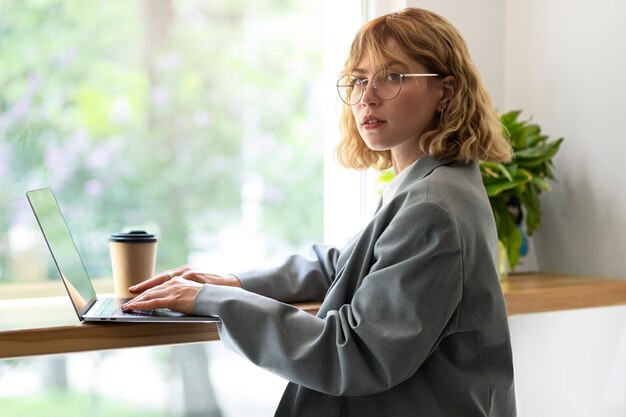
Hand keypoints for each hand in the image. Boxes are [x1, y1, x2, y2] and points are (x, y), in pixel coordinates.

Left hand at [122, 265, 240, 313]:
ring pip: (152, 293)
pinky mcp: (175, 297)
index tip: (138, 288)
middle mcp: (178, 277)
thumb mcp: (201, 285)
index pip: (163, 279)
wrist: (225, 291)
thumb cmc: (217, 290)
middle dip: (141, 293)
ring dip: (139, 300)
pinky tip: (135, 307)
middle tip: (129, 299)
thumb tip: (184, 297)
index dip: (149, 284)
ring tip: (128, 306)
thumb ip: (190, 288)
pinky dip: (143, 305)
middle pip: (155, 285)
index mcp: (184, 272)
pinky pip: (155, 302)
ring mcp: (176, 286)